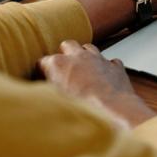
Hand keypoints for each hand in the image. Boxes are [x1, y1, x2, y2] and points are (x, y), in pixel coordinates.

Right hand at [39, 40, 156, 127]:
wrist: (111, 111)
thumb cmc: (82, 109)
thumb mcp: (54, 103)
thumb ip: (47, 94)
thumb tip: (43, 97)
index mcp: (58, 64)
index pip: (43, 62)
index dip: (42, 71)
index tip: (44, 80)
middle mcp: (78, 56)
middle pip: (67, 45)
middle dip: (65, 54)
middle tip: (64, 69)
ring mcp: (98, 58)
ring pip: (89, 48)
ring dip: (85, 56)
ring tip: (83, 71)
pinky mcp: (114, 66)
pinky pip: (109, 61)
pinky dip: (106, 67)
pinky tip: (104, 78)